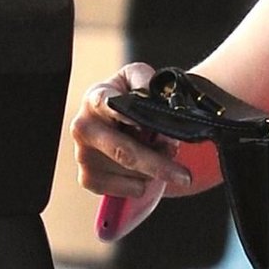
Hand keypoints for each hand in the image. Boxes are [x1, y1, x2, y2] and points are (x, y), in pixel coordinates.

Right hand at [70, 63, 196, 201]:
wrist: (116, 120)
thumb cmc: (129, 98)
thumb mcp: (138, 78)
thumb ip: (145, 81)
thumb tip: (151, 95)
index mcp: (95, 99)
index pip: (107, 105)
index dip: (126, 116)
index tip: (143, 126)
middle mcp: (84, 127)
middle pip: (126, 152)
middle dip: (159, 164)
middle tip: (184, 175)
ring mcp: (83, 155)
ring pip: (133, 174)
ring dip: (155, 171)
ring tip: (157, 155)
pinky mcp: (88, 178)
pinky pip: (128, 189)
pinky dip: (143, 185)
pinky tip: (142, 171)